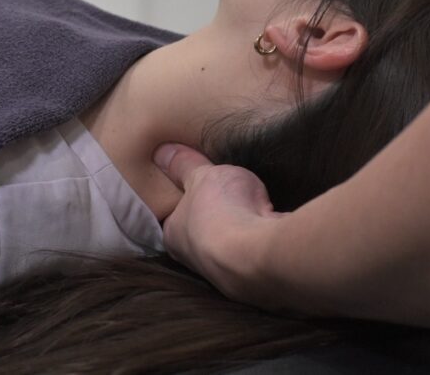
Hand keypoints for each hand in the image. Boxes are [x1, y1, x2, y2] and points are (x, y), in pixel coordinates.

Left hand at [153, 142, 284, 306]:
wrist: (259, 251)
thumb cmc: (221, 211)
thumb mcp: (201, 175)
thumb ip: (184, 165)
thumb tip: (161, 152)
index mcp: (174, 237)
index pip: (174, 218)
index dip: (186, 200)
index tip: (198, 186)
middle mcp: (196, 261)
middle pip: (202, 233)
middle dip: (215, 216)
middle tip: (228, 193)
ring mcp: (226, 274)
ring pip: (231, 245)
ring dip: (241, 228)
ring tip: (252, 208)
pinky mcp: (255, 277)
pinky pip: (256, 251)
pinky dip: (262, 238)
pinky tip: (269, 225)